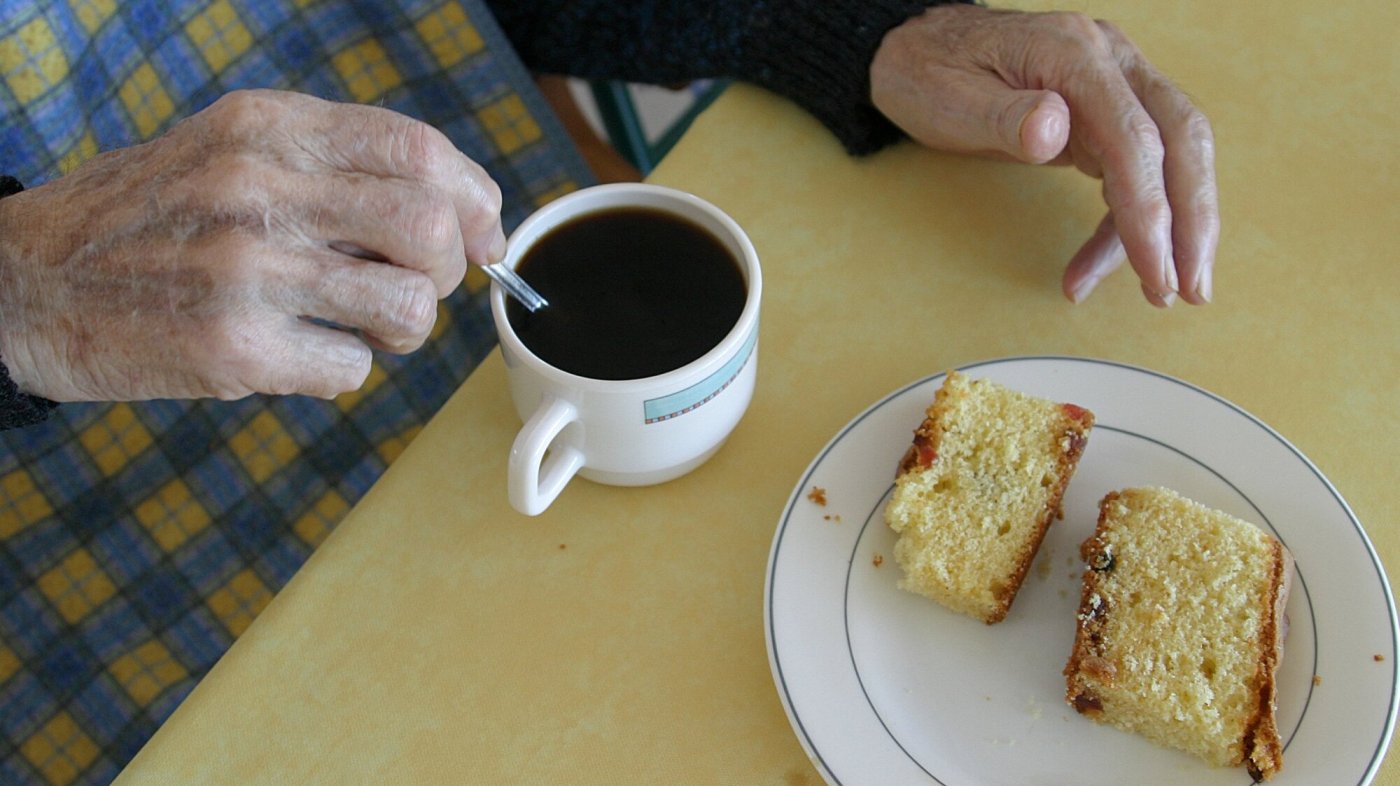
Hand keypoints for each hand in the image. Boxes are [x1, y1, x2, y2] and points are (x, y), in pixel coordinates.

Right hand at [0, 89, 503, 401]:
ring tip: (355, 323)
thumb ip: (333, 165)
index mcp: (267, 129)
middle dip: (446, 270)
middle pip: (431, 231)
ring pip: (408, 308)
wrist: (25, 280)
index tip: (484, 236)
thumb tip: (463, 212)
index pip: (420, 152)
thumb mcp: (229, 150)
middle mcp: (259, 189)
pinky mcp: (233, 348)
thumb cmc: (150, 217)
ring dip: (400, 329)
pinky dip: (339, 370)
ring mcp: (246, 271)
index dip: (476, 200)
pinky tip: (293, 351)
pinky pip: (352, 369)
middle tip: (411, 285)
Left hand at [871, 5, 1217, 305]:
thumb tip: (1054, 131)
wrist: (918, 48)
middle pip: (1180, 139)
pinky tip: (1099, 262)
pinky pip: (1137, 169)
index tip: (1156, 271)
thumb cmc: (930, 72)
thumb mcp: (951, 96)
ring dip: (1176, 228)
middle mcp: (1109, 60)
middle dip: (1193, 220)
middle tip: (1190, 289)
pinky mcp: (1107, 113)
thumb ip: (1005, 116)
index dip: (1150, 209)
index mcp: (1072, 53)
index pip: (1133, 136)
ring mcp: (1114, 84)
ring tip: (1160, 292)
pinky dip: (1128, 222)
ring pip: (1172, 156)